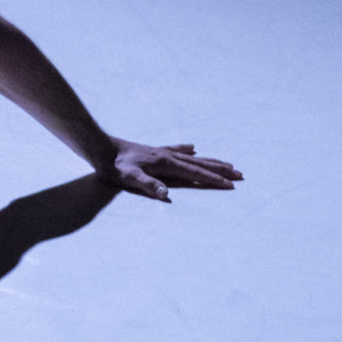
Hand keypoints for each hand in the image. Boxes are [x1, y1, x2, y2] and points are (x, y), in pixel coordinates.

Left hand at [97, 140, 242, 202]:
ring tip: (226, 163)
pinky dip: (188, 151)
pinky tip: (193, 148)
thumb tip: (166, 194)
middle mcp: (168, 156)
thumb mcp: (130, 178)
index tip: (231, 185)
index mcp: (166, 164)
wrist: (101, 148)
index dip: (214, 180)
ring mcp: (162, 152)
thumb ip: (148, 185)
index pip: (196, 173)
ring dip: (210, 161)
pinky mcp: (154, 151)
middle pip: (201, 164)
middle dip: (220, 170)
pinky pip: (177, 150)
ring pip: (193, 158)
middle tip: (240, 174)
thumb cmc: (114, 166)